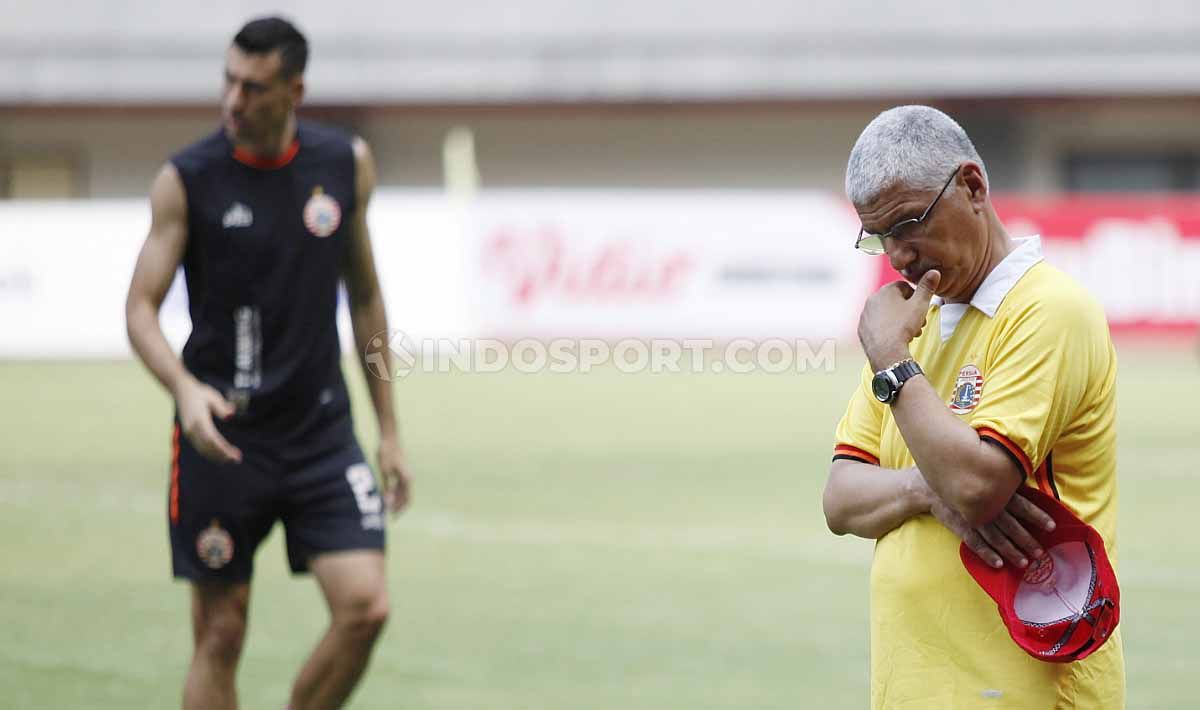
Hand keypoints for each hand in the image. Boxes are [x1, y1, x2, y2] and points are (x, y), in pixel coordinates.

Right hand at [175, 376, 241, 463]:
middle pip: (208, 447)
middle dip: (222, 455)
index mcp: (199, 420)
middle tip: (237, 459)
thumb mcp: (212, 396)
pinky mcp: (189, 433)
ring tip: (231, 460)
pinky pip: (199, 447)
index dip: (223, 449)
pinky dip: (210, 454)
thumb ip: (221, 406)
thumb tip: (230, 414)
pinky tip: (219, 456)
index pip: (212, 439)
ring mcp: (189, 432)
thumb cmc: (199, 393)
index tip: (234, 454)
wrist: (181, 390)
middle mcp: (192, 428)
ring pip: (203, 449)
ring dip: (216, 456)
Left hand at [377, 435, 411, 515]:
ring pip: (403, 492)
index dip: (400, 510)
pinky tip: (387, 496)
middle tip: (388, 515)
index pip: (407, 500)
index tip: (392, 517)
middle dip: (398, 507)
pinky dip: (394, 493)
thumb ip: (387, 487)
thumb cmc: (386, 453)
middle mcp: (409, 478)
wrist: (389, 437)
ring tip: (387, 508)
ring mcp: (405, 474)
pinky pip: (400, 486)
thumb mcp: (384, 472)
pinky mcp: (401, 471)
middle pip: (406, 497)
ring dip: (396, 501)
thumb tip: (388, 502)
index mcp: (407, 479)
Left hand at [858, 270, 940, 370]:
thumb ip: (927, 287)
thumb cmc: (903, 327)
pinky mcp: (862, 329)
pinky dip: (887, 330)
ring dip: (899, 321)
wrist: (886, 352)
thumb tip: (934, 271)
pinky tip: (895, 338)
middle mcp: (872, 300)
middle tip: (918, 323)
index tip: (921, 310)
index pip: (904, 287)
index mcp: (885, 290)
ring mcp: (865, 315)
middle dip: (908, 311)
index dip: (915, 298)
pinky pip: (878, 326)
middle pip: (895, 301)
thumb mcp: (920, 305)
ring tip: (909, 333)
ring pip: (887, 314)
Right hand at [931, 486, 1056, 568]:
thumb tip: (1027, 486)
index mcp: (995, 491)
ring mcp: (973, 517)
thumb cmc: (961, 478)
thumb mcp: (983, 474)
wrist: (927, 485)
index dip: (1037, 516)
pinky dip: (987, 553)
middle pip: (1011, 525)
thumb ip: (1002, 482)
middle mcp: (987, 505)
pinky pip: (975, 542)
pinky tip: (998, 563)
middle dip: (1027, 540)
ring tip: (1024, 562)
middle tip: (1040, 553)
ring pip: (995, 537)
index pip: (1022, 505)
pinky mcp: (961, 526)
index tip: (1052, 527)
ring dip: (1010, 550)